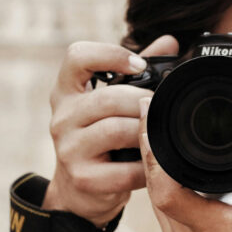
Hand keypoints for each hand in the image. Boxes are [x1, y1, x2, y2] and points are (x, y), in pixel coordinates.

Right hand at [43, 36, 178, 226]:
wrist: (78, 191)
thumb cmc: (100, 138)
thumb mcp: (111, 102)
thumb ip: (137, 71)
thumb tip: (170, 41)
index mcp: (66, 92)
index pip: (76, 56)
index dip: (110, 54)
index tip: (138, 65)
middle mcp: (61, 117)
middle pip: (108, 98)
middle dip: (142, 102)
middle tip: (160, 110)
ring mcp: (68, 149)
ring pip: (116, 130)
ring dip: (146, 133)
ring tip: (158, 135)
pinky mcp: (82, 178)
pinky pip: (125, 169)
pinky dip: (146, 166)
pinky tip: (152, 164)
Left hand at [139, 99, 231, 231]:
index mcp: (212, 230)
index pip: (165, 188)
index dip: (153, 152)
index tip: (154, 119)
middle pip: (152, 187)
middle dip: (149, 148)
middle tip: (151, 111)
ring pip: (154, 200)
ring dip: (154, 168)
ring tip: (157, 132)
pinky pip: (162, 214)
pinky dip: (163, 188)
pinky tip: (170, 170)